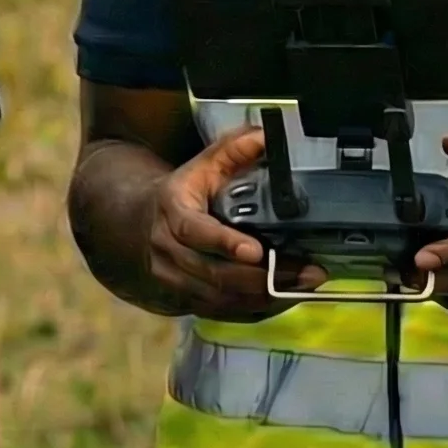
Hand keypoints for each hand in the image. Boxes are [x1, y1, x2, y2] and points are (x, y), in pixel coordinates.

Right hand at [146, 126, 324, 320]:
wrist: (142, 225)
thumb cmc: (184, 193)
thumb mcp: (204, 165)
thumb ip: (234, 149)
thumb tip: (265, 135)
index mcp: (172, 212)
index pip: (196, 232)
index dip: (225, 243)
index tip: (256, 250)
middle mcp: (168, 251)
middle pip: (215, 274)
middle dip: (264, 277)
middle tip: (306, 272)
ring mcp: (175, 281)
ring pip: (221, 299)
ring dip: (265, 296)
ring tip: (303, 284)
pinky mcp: (186, 300)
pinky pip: (224, 312)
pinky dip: (256, 309)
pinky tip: (285, 298)